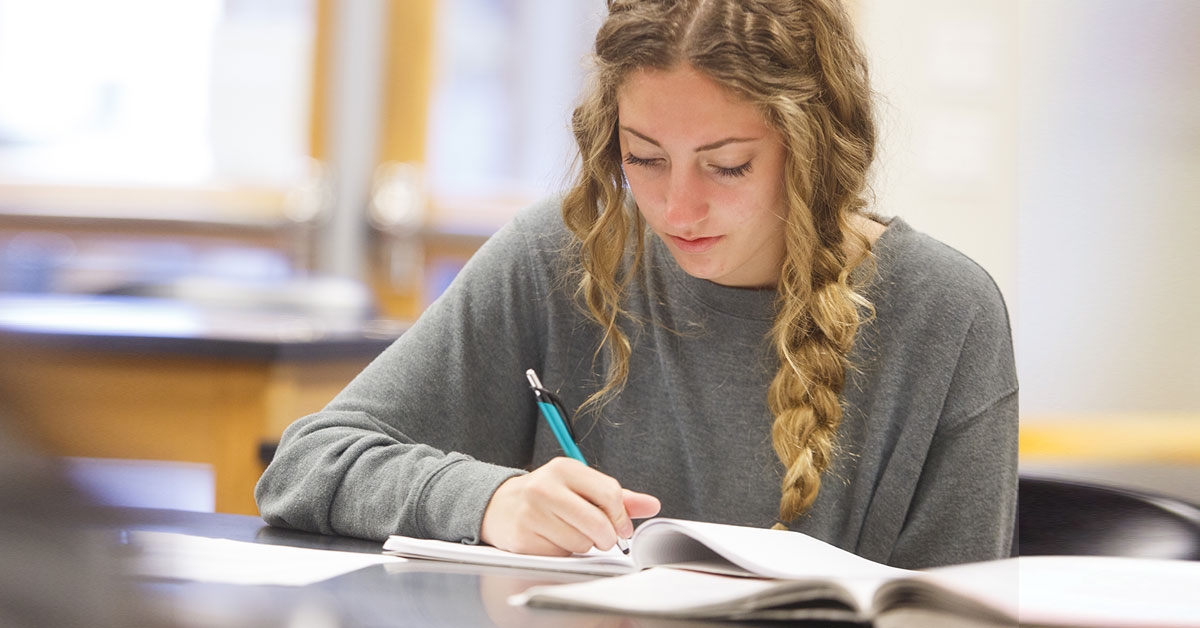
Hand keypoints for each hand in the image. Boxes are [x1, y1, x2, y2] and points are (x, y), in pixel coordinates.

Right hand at [480, 457, 660, 555]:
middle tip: (601, 536)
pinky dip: (563, 553)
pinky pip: (561, 555)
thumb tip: (652, 504)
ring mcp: (532, 513)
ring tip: (568, 532)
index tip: (621, 527)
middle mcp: (546, 487)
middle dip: (606, 536)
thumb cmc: (547, 496)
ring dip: (582, 545)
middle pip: (598, 523)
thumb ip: (617, 496)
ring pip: (581, 543)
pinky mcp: (523, 538)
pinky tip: (551, 539)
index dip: (621, 516)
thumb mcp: (580, 487)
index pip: (609, 493)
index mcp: (564, 468)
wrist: (499, 506)